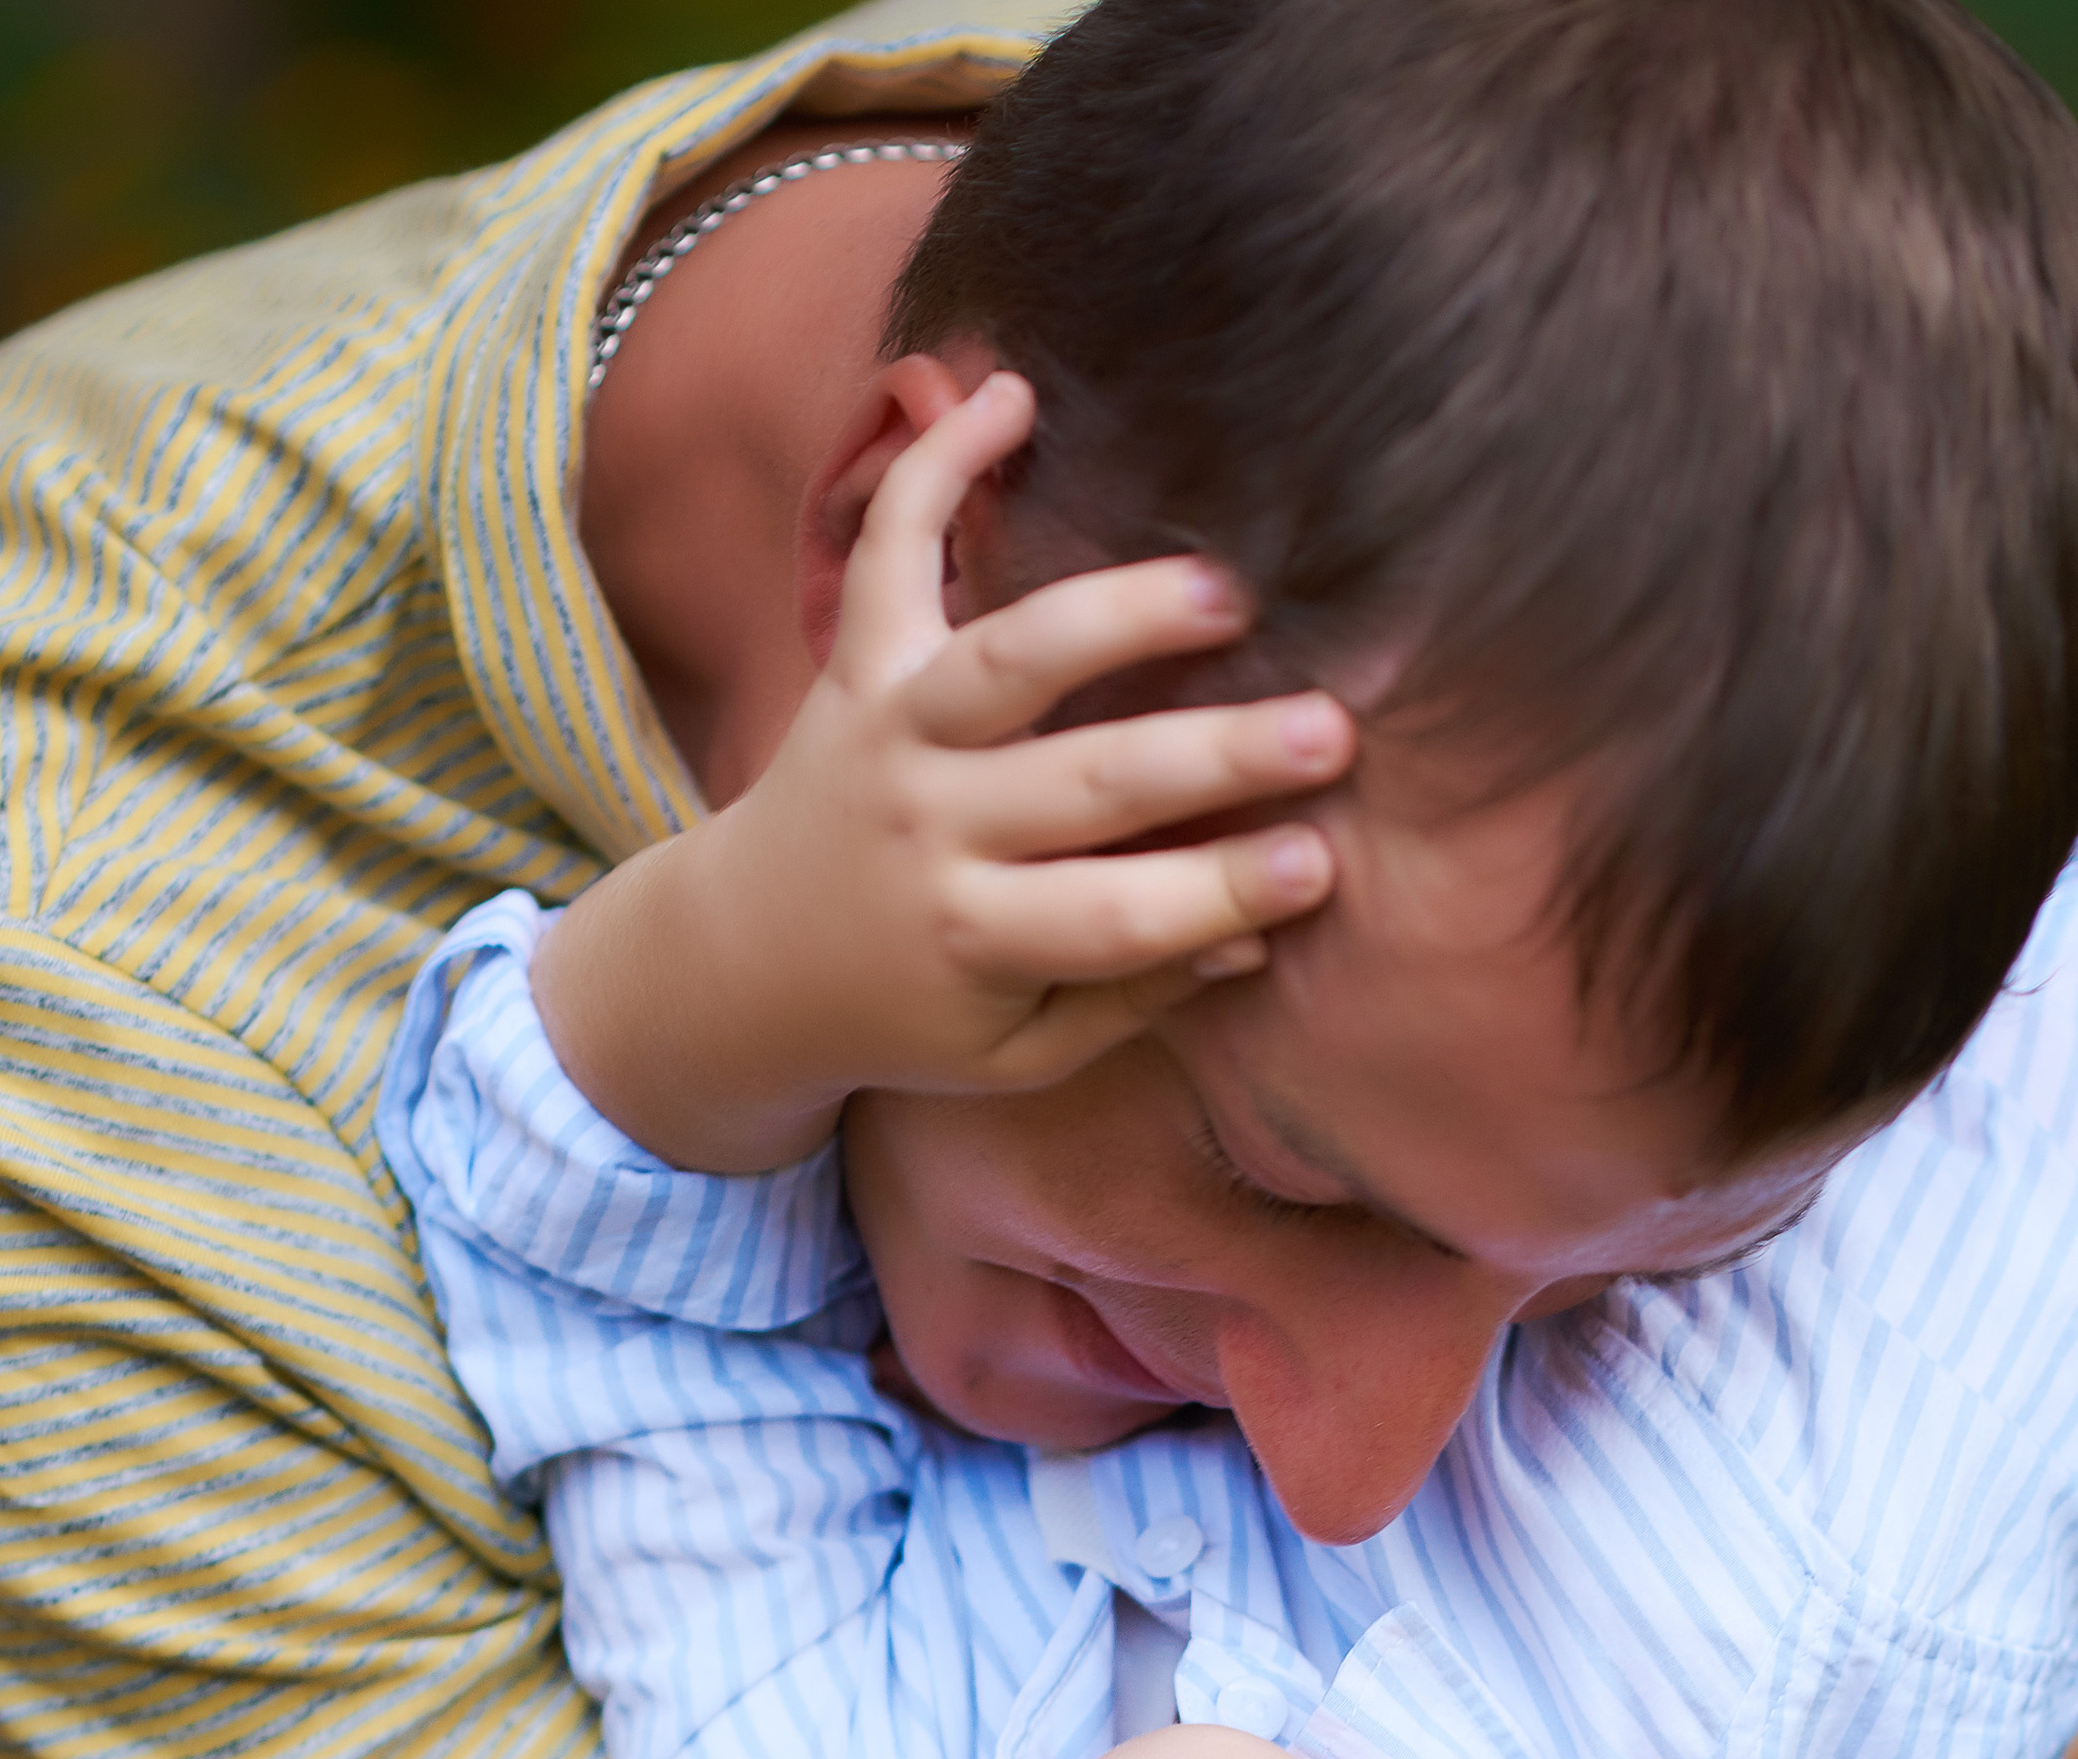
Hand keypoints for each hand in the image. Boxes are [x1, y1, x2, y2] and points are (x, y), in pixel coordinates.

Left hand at [534, 370, 1356, 1172]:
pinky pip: (889, 551)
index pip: (1118, 918)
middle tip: (1331, 728)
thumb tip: (1254, 938)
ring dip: (1114, 614)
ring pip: (1004, 660)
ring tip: (1225, 589)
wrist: (746, 963)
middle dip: (1215, 756)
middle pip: (1086, 786)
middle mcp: (927, 828)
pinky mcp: (854, 664)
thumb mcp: (1017, 1046)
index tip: (1322, 862)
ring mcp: (885, 734)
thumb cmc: (915, 1008)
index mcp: (972, 939)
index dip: (1224, 892)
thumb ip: (1128, 998)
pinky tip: (1012, 394)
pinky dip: (937, 465)